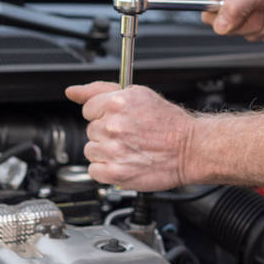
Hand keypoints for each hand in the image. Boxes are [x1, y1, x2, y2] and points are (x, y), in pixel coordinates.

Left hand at [64, 82, 194, 190]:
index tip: (118, 119)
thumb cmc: (169, 123)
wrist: (190, 149)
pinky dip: (106, 170)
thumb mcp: (138, 94)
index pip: (88, 109)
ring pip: (90, 150)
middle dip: (107, 133)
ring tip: (128, 149)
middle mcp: (113, 125)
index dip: (103, 114)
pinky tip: (124, 162)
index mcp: (117, 103)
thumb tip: (72, 92)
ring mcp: (113, 150)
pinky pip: (94, 170)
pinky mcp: (116, 172)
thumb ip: (100, 90)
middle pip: (90, 130)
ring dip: (106, 152)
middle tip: (129, 135)